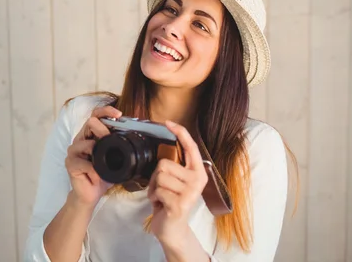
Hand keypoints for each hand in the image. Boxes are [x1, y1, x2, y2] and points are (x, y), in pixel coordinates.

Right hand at [65, 105, 121, 207]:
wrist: (90, 195)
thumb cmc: (102, 175)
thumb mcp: (114, 158)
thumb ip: (118, 146)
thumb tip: (135, 137)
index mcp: (90, 135)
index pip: (95, 115)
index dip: (106, 111)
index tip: (119, 114)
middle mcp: (80, 139)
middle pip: (90, 122)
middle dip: (103, 130)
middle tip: (111, 141)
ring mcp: (73, 151)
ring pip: (86, 143)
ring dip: (99, 155)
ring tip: (103, 166)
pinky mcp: (70, 163)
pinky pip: (85, 163)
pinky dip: (95, 171)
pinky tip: (96, 176)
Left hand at [147, 121, 207, 246]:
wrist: (172, 228)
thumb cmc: (170, 201)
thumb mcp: (175, 180)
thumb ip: (175, 166)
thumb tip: (165, 147)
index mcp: (198, 172)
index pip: (191, 147)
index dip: (180, 132)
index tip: (168, 122)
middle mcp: (197, 181)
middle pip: (165, 163)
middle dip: (156, 175)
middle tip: (162, 188)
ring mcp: (190, 193)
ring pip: (159, 176)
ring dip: (154, 187)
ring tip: (161, 196)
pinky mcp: (180, 204)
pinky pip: (157, 190)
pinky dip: (153, 197)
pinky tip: (160, 204)